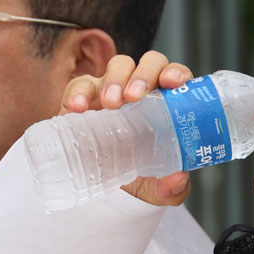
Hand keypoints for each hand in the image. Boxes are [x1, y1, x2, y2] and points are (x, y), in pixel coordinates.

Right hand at [59, 51, 193, 206]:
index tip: (173, 83)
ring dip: (115, 79)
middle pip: (149, 64)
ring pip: (119, 66)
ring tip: (109, 103)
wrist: (103, 187)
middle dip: (143, 75)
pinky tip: (77, 108)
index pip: (176, 78)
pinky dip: (78, 92)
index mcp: (167, 104)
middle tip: (134, 97)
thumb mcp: (157, 190)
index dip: (176, 73)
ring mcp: (114, 89)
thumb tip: (177, 180)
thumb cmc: (139, 177)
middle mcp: (143, 90)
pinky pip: (81, 85)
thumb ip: (171, 189)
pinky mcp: (85, 97)